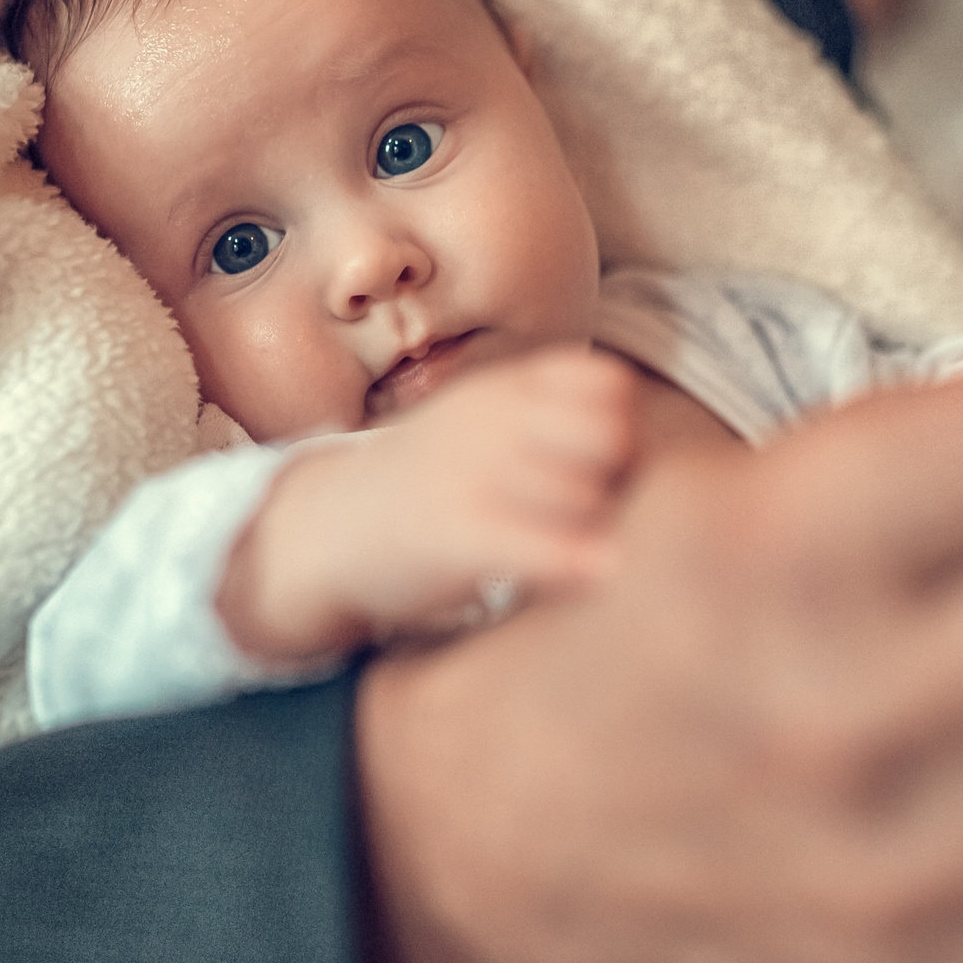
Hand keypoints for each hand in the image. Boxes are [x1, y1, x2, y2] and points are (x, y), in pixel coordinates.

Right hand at [218, 346, 638, 662]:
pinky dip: (585, 562)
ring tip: (571, 546)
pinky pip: (552, 547)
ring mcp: (473, 475)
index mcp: (500, 390)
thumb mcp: (479, 419)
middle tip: (598, 513)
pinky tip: (595, 575)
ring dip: (597, 527)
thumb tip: (635, 432)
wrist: (327, 528)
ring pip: (591, 497)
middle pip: (612, 441)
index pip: (607, 388)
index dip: (625, 429)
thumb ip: (549, 412)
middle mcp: (489, 422)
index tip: (608, 466)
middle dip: (620, 479)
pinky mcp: (461, 536)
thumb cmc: (424, 480)